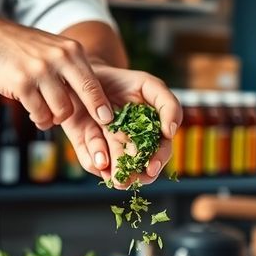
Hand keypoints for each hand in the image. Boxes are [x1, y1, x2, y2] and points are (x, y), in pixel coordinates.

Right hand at [0, 18, 114, 128]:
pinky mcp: (21, 83)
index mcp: (72, 51)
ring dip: (53, 118)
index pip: (94, 84)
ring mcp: (40, 71)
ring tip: (45, 114)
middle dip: (78, 116)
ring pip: (60, 111)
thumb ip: (73, 69)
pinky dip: (39, 118)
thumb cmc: (25, 48)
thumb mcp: (55, 49)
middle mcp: (59, 59)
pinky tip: (34, 113)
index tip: (108, 120)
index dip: (101, 106)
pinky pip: (39, 113)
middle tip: (66, 119)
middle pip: (80, 101)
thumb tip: (95, 101)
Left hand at [60, 64, 180, 186]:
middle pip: (135, 167)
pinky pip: (89, 160)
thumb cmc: (122, 81)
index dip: (157, 161)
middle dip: (133, 175)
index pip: (158, 153)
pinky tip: (99, 164)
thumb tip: (170, 132)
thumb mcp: (149, 85)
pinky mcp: (84, 146)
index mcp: (149, 135)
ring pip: (112, 167)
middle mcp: (128, 146)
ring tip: (115, 179)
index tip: (151, 168)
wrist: (86, 75)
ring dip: (114, 173)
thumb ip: (168, 105)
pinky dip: (93, 162)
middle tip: (128, 180)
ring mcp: (106, 148)